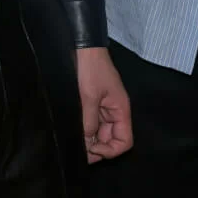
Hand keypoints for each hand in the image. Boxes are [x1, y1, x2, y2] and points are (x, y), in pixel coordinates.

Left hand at [77, 47, 133, 162]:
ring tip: (73, 140)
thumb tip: (87, 143)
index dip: (110, 151)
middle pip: (110, 140)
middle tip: (77, 149)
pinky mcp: (91, 104)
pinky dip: (83, 129)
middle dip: (96, 148)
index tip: (92, 149)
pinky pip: (90, 123)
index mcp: (120, 110)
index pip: (124, 141)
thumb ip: (88, 121)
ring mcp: (102, 108)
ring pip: (98, 133)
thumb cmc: (90, 67)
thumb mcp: (88, 96)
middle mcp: (114, 112)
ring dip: (88, 139)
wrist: (81, 46)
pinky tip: (72, 129)